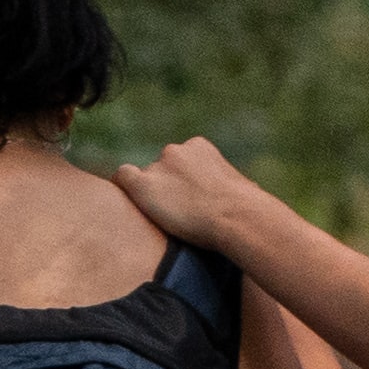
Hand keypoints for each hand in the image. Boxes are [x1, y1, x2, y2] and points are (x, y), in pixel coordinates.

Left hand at [108, 134, 285, 256]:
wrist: (236, 216)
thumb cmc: (247, 208)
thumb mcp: (240, 187)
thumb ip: (224, 184)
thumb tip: (242, 194)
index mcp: (199, 147)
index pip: (179, 160)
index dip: (181, 182)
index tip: (190, 201)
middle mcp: (175, 151)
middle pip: (160, 169)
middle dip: (166, 189)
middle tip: (179, 216)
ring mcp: (158, 166)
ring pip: (145, 181)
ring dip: (153, 197)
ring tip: (167, 222)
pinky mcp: (143, 184)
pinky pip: (122, 178)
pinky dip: (123, 188)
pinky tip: (129, 205)